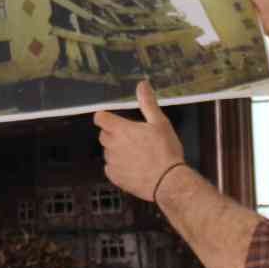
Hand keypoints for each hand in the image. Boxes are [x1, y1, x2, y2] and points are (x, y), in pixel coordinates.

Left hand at [93, 80, 185, 201]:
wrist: (168, 181)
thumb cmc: (165, 152)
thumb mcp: (159, 123)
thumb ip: (148, 103)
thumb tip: (142, 86)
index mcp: (120, 130)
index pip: (100, 118)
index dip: (105, 117)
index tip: (112, 119)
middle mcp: (112, 145)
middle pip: (104, 135)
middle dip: (114, 134)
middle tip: (133, 138)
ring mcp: (112, 162)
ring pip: (108, 152)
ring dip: (117, 150)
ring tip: (138, 154)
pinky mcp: (115, 177)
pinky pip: (111, 168)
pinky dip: (119, 166)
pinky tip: (134, 166)